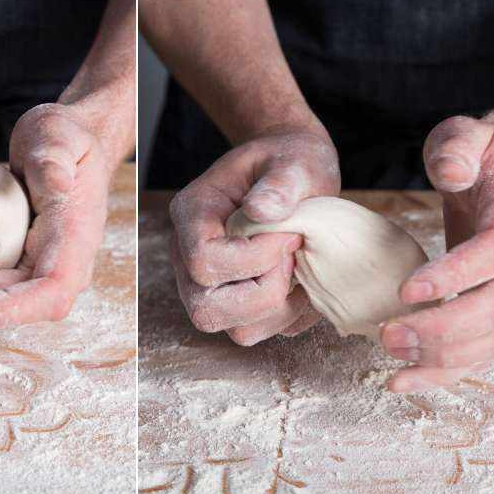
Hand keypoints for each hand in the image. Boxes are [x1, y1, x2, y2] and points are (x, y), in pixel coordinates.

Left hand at [0, 103, 116, 328]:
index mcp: (74, 244)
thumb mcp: (60, 136)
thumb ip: (56, 157)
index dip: (6, 311)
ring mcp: (40, 272)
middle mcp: (61, 269)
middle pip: (13, 306)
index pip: (48, 296)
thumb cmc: (66, 141)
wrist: (66, 147)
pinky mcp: (21, 270)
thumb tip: (58, 180)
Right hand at [168, 129, 338, 344]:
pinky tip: (303, 282)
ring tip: (300, 270)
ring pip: (238, 332)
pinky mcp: (238, 307)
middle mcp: (190, 258)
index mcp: (193, 215)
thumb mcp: (294, 161)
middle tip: (292, 259)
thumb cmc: (290, 163)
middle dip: (264, 294)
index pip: (203, 262)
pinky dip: (291, 316)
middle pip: (208, 311)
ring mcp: (212, 288)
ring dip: (281, 309)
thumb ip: (281, 182)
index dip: (253, 258)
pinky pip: (264, 332)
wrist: (296, 175)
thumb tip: (262, 211)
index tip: (289, 233)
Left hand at [377, 116, 493, 392]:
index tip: (408, 291)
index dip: (458, 275)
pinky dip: (444, 374)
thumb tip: (451, 173)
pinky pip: (482, 354)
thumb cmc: (481, 156)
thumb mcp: (466, 134)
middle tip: (387, 334)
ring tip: (390, 354)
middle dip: (445, 329)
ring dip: (444, 358)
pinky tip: (403, 381)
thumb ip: (457, 147)